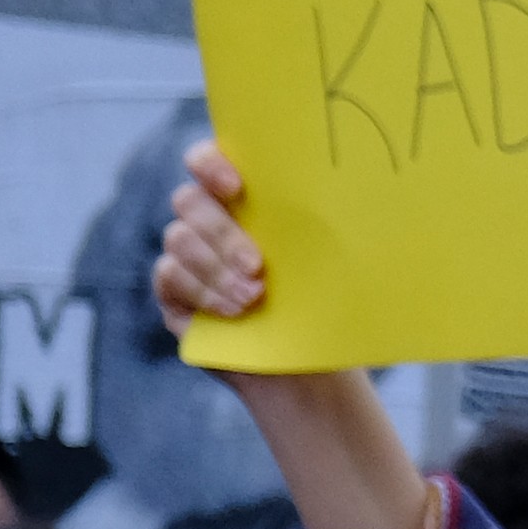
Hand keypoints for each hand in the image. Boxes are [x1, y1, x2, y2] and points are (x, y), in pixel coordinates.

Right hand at [147, 145, 426, 528]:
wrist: (309, 367)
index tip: (236, 186)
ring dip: (216, 269)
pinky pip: (170, 277)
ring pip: (178, 239)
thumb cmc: (325, 304)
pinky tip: (236, 312)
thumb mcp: (330, 264)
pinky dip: (204, 293)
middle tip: (258, 265)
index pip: (206, 161)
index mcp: (244, 199)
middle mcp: (207, 219)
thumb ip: (323, 228)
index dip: (210, 164)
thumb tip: (357, 200)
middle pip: (190, 201)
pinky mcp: (172, 290)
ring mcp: (185, 253)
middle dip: (223, 233)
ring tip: (254, 297)